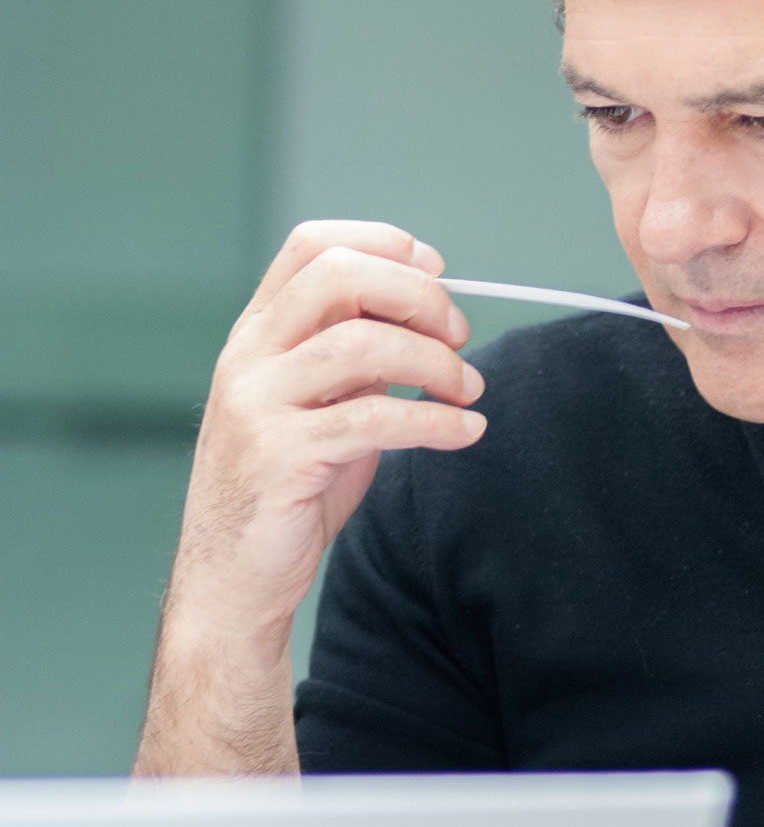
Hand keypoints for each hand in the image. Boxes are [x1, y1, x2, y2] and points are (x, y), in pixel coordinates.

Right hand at [136, 221, 484, 774]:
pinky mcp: (279, 457)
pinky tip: (466, 430)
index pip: (314, 246)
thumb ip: (360, 358)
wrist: (231, 581)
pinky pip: (373, 419)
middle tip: (458, 334)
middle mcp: (249, 357)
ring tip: (469, 390)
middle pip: (339, 276)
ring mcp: (256, 404)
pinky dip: (435, 420)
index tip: (437, 272)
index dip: (384, 244)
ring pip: (361, 343)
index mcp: (257, 333)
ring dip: (436, 363)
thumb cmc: (288, 491)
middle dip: (417, 296)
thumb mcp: (321, 406)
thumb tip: (435, 318)